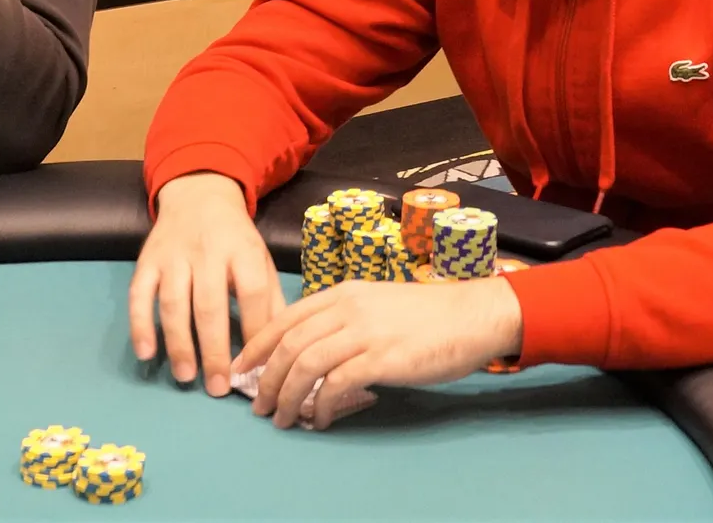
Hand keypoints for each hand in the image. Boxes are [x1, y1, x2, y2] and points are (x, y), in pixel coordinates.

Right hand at [129, 173, 285, 396]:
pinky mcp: (147, 261)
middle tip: (218, 387)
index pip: (251, 292)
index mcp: (243, 250)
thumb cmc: (236, 238)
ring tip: (186, 377)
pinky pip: (139, 295)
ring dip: (178, 343)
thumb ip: (271, 298)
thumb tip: (279, 346)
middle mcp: (208, 251)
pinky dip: (140, 325)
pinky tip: (146, 353)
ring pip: (173, 303)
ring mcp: (174, 256)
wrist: (200, 194)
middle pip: (210, 304)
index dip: (254, 330)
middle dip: (214, 349)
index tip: (253, 367)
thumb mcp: (261, 259)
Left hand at [233, 277, 522, 429]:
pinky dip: (321, 406)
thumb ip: (346, 320)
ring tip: (281, 419)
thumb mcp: (378, 304)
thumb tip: (313, 352)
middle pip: (289, 344)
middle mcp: (348, 308)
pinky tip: (320, 419)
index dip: (256, 345)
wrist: (473, 314)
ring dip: (286, 396)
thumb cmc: (429, 314)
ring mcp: (365, 332)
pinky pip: (336, 385)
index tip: (239, 368)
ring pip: (305, 364)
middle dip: (266, 378)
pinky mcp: (382, 358)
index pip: (285, 318)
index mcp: (344, 292)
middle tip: (258, 405)